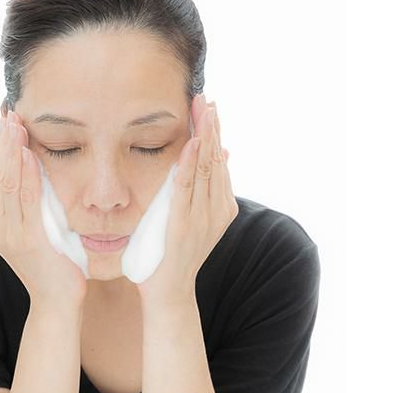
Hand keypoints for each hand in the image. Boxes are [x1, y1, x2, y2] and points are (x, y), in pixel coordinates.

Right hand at [0, 110, 87, 308]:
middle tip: (10, 113)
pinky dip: (26, 174)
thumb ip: (31, 207)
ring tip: (15, 124)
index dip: (2, 149)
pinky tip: (27, 153)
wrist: (57, 303)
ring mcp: (9, 235)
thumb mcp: (38, 231)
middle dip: (4, 143)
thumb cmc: (53, 265)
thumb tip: (35, 173)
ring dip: (11, 152)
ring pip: (7, 183)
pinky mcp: (27, 241)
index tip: (8, 122)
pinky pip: (26, 200)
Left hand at [136, 94, 238, 305]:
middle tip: (205, 98)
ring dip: (203, 138)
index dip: (214, 133)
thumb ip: (204, 191)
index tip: (209, 107)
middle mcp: (217, 211)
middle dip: (210, 127)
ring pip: (205, 170)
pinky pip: (187, 190)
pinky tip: (192, 143)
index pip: (218, 162)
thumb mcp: (193, 220)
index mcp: (221, 207)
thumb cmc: (174, 257)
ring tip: (202, 110)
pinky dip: (189, 165)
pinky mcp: (184, 226)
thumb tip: (220, 156)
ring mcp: (203, 219)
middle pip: (215, 160)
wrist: (170, 294)